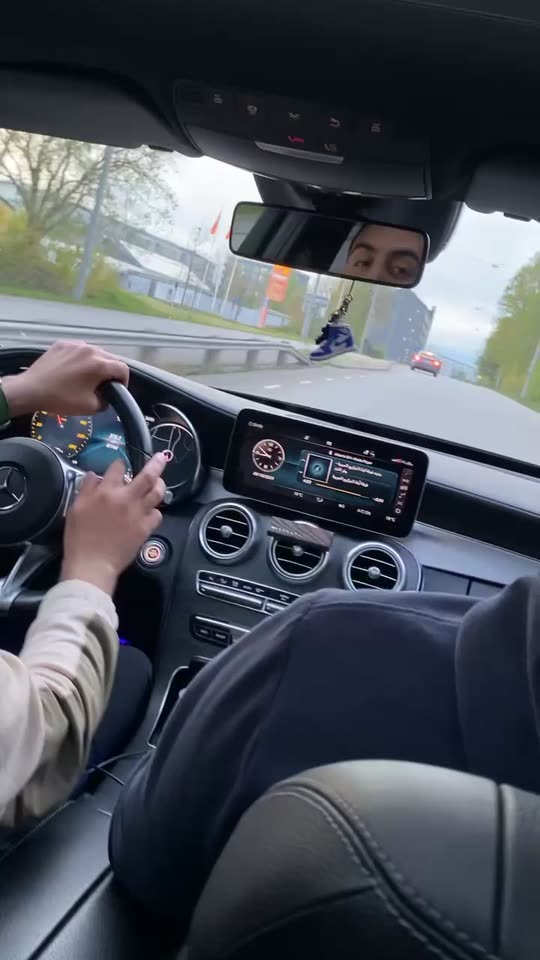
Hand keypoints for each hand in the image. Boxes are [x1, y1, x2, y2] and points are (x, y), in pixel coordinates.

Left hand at [2, 340, 128, 416]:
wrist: (30, 390)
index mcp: (100, 364)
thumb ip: (106, 401)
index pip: (123, 368)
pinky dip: (82, 358)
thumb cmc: (61, 399)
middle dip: (111, 372)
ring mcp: (75, 344)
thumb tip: (107, 396)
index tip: (117, 390)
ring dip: (97, 363)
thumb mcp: (90, 407)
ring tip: (88, 377)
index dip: (124, 381)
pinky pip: (80, 349)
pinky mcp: (62, 344)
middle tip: (104, 385)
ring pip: (95, 352)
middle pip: (111, 358)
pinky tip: (74, 370)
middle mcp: (90, 349)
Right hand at [61, 453, 166, 594]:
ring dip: (160, 485)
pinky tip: (150, 512)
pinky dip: (155, 511)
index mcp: (106, 492)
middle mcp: (126, 499)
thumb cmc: (79, 537)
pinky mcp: (146, 528)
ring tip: (159, 482)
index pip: (118, 468)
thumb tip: (95, 475)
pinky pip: (157, 515)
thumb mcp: (75, 508)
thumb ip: (86, 489)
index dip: (120, 463)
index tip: (121, 465)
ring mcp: (139, 513)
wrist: (92, 564)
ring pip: (158, 493)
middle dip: (156, 463)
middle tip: (161, 457)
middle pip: (147, 476)